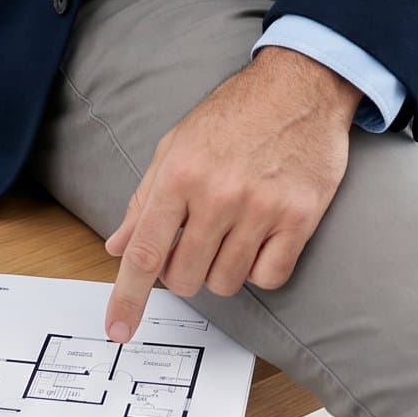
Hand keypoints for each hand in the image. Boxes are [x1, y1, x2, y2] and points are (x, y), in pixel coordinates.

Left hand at [102, 48, 357, 342]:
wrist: (299, 86)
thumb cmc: (234, 114)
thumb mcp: (176, 144)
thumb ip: (145, 199)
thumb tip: (118, 246)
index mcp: (180, 174)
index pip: (146, 252)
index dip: (128, 298)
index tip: (119, 330)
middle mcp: (217, 194)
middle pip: (186, 276)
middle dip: (184, 272)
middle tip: (196, 244)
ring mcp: (261, 207)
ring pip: (227, 281)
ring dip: (223, 269)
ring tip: (233, 232)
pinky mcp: (299, 217)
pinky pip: (270, 276)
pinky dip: (261, 269)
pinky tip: (262, 238)